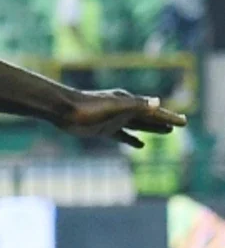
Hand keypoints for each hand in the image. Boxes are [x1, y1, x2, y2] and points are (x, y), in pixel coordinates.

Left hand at [56, 90, 187, 147]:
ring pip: (138, 126)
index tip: (184, 122)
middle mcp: (123, 110)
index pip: (154, 111)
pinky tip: (141, 145)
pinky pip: (122, 136)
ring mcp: (113, 120)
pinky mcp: (103, 130)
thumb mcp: (114, 105)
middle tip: (179, 125)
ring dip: (152, 129)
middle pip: (148, 118)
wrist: (63, 110)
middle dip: (163, 121)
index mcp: (128, 103)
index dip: (169, 117)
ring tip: (167, 132)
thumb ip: (135, 105)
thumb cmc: (88, 106)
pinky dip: (132, 139)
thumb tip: (158, 102)